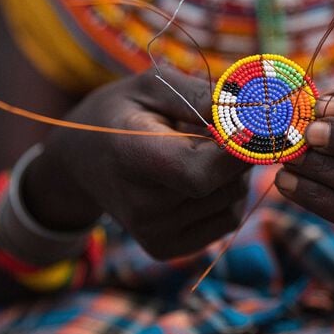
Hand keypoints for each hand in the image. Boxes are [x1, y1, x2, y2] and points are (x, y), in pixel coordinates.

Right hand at [23, 69, 249, 259]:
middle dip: (239, 151)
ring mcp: (154, 233)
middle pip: (227, 183)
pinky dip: (226, 194)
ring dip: (232, 172)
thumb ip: (200, 96)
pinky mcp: (167, 248)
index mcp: (133, 157)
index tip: (253, 122)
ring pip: (234, 199)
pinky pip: (228, 219)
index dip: (240, 148)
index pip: (203, 171)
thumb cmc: (122, 113)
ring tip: (195, 151)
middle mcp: (142, 206)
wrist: (80, 161)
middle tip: (214, 128)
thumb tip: (250, 111)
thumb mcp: (151, 85)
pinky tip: (196, 176)